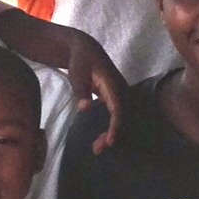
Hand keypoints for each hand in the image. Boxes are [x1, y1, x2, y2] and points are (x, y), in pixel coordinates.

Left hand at [62, 30, 127, 152]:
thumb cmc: (80, 60)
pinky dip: (110, 127)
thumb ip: (81, 90)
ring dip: (111, 133)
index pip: (118, 109)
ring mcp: (118, 93)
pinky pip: (116, 115)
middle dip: (112, 134)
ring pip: (120, 117)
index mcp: (113, 84)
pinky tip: (101, 138)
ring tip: (97, 147)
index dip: (115, 126)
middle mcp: (120, 90)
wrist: (84, 48)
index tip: (110, 141)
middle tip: (97, 149)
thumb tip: (84, 109)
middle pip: (121, 116)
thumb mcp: (77, 73)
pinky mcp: (114, 97)